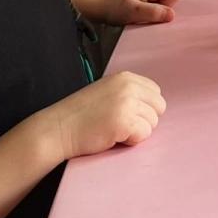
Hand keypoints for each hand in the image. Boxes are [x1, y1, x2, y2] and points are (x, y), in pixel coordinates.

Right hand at [45, 71, 165, 159]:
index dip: (144, 107)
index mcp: (126, 77)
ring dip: (136, 131)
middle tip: (122, 125)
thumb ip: (129, 92)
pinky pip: (144, 135)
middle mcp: (129, 86)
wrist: (58, 129)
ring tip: (114, 130)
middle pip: (159, 107)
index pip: (156, 92)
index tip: (127, 114)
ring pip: (153, 123)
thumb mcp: (108, 92)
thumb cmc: (81, 115)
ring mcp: (127, 103)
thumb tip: (153, 104)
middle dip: (145, 119)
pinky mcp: (124, 122)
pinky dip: (131, 141)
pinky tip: (113, 137)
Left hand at [98, 0, 181, 25]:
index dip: (165, 8)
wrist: (99, 4)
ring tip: (141, 11)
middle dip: (161, 8)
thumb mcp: (132, 12)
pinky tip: (141, 9)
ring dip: (156, 9)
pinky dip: (153, 7)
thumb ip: (153, 12)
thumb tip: (172, 15)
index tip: (149, 12)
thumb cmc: (113, 7)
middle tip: (144, 12)